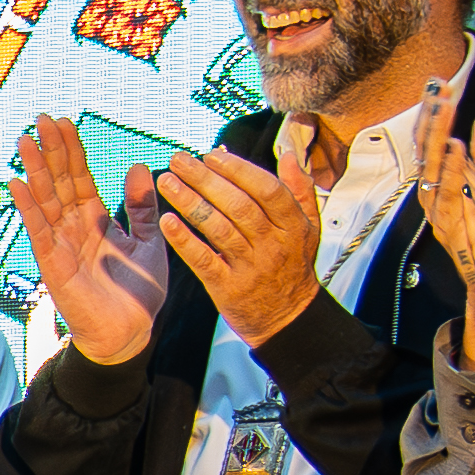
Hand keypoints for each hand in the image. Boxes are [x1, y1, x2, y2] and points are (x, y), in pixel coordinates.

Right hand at [14, 115, 171, 360]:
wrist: (130, 333)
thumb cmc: (138, 292)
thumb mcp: (149, 240)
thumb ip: (141, 206)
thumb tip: (139, 166)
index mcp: (95, 220)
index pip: (80, 177)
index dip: (72, 150)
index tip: (64, 121)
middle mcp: (74, 228)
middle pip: (59, 181)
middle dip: (51, 150)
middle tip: (42, 118)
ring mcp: (60, 245)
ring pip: (45, 200)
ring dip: (34, 170)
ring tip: (25, 140)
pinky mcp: (53, 265)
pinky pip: (39, 231)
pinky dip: (28, 208)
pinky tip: (18, 184)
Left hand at [147, 145, 329, 343]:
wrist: (288, 319)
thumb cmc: (292, 267)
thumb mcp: (308, 229)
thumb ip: (299, 191)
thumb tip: (287, 155)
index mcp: (293, 226)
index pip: (268, 190)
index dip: (239, 170)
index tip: (212, 154)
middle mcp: (274, 245)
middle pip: (239, 206)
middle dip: (206, 179)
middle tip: (179, 160)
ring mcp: (251, 267)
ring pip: (219, 229)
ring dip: (190, 202)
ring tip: (166, 182)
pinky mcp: (228, 288)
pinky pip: (204, 260)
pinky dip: (184, 241)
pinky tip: (166, 222)